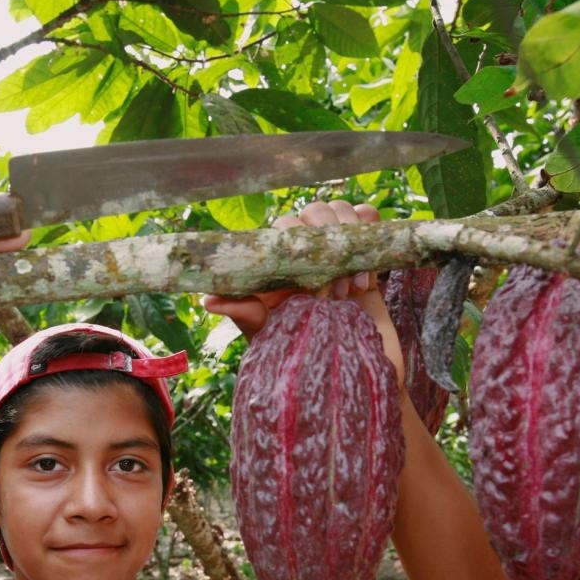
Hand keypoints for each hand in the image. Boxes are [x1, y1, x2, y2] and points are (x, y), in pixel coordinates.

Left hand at [202, 200, 404, 386]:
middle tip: (336, 292)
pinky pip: (367, 218)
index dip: (300, 243)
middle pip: (314, 212)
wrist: (351, 368)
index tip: (312, 284)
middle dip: (329, 245)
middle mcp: (306, 250)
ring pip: (341, 211)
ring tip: (354, 289)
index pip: (284, 227)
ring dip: (351, 243)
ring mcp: (335, 249)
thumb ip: (245, 313)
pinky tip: (368, 278)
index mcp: (280, 262)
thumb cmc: (302, 350)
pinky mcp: (365, 252)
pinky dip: (371, 237)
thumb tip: (208, 300)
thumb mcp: (270, 334)